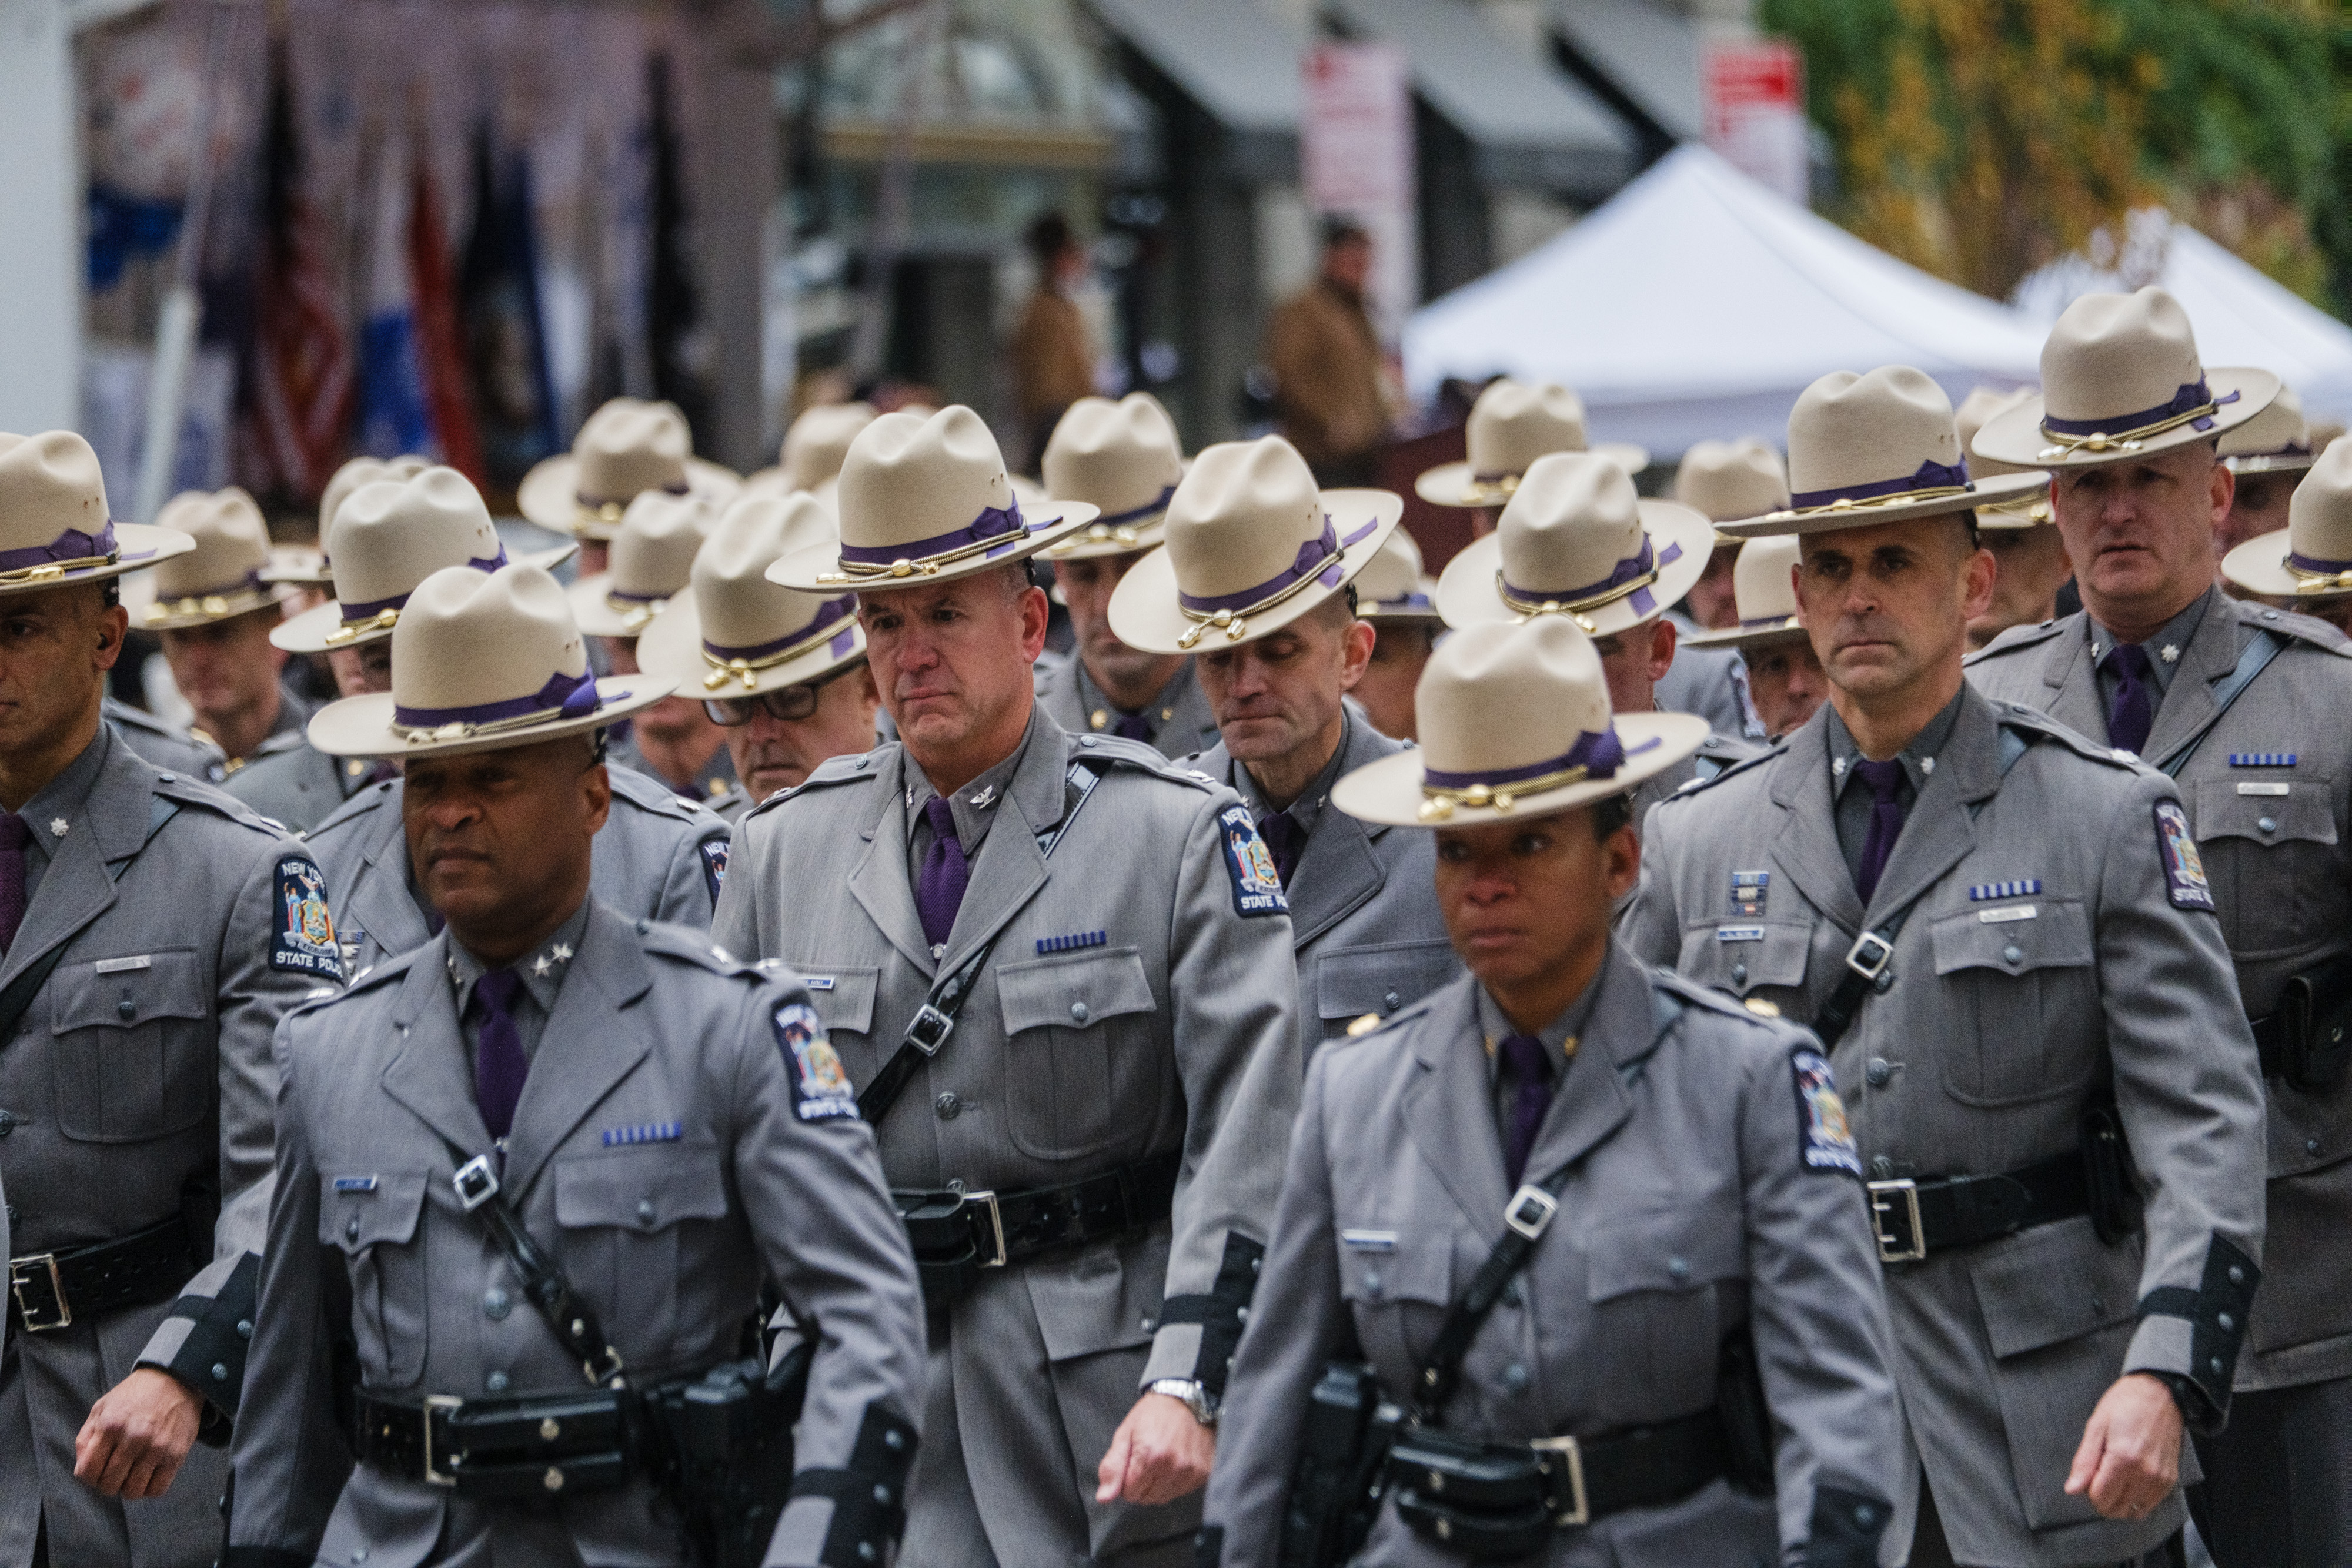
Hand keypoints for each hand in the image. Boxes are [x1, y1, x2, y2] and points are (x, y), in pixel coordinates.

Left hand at [75, 1368, 202, 1499]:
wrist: (176, 1380)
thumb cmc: (134, 1396)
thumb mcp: (101, 1408)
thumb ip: (85, 1438)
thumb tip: (82, 1468)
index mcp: (110, 1426)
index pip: (87, 1471)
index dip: (89, 1477)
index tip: (97, 1472)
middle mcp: (133, 1438)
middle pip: (109, 1484)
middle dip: (108, 1484)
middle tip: (116, 1473)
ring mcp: (156, 1447)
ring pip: (133, 1491)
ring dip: (129, 1488)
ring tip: (133, 1475)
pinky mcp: (176, 1454)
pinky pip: (158, 1489)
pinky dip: (149, 1489)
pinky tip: (149, 1476)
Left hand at [1095, 1391, 1215, 1507]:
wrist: (1187, 1398)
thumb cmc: (1154, 1413)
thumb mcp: (1125, 1433)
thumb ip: (1112, 1467)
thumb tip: (1104, 1497)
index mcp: (1150, 1455)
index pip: (1129, 1493)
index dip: (1127, 1479)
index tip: (1133, 1462)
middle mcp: (1173, 1466)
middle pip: (1147, 1498)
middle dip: (1142, 1484)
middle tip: (1148, 1458)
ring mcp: (1191, 1471)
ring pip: (1164, 1498)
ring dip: (1159, 1485)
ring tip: (1162, 1459)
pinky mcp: (1204, 1473)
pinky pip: (1182, 1492)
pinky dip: (1176, 1482)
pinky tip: (1176, 1462)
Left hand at [2064, 1373, 2181, 1519]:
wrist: (2161, 1393)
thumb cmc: (2125, 1404)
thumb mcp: (2096, 1426)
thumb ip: (2084, 1461)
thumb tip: (2072, 1490)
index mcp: (2123, 1459)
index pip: (2100, 1498)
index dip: (2088, 1490)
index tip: (2089, 1474)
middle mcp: (2146, 1474)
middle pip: (2117, 1509)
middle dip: (2103, 1498)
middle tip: (2100, 1475)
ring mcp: (2161, 1479)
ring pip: (2134, 1511)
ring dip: (2120, 1501)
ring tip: (2116, 1476)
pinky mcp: (2171, 1479)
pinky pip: (2150, 1505)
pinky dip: (2136, 1499)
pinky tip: (2130, 1479)